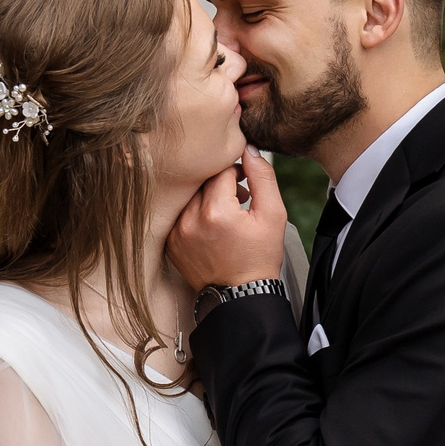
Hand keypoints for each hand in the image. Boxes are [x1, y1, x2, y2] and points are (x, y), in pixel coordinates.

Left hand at [168, 146, 286, 292]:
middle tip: (238, 198)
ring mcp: (177, 232)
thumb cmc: (260, 257)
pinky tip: (212, 228)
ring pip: (190, 197)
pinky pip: (181, 215)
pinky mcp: (171, 243)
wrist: (241, 296)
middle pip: (202, 182)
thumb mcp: (273, 215)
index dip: (236, 172)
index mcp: (216, 211)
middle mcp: (190, 220)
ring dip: (207, 198)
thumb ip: (262, 177)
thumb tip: (249, 149)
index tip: (245, 184)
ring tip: (226, 214)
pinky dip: (195, 215)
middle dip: (221, 185)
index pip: (220, 170)